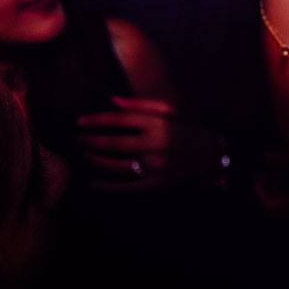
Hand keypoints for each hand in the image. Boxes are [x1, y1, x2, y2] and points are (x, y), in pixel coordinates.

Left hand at [76, 97, 220, 191]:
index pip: (120, 120)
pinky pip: (127, 187)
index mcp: (159, 124)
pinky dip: (109, 187)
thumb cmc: (187, 129)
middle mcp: (156, 145)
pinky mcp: (157, 183)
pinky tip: (94, 184)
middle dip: (91, 141)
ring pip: (117, 165)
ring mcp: (156, 166)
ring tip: (86, 155)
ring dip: (97, 161)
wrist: (210, 155)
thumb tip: (112, 101)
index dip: (97, 120)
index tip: (80, 121)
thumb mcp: (170, 110)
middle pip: (114, 143)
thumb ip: (141, 104)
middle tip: (78, 138)